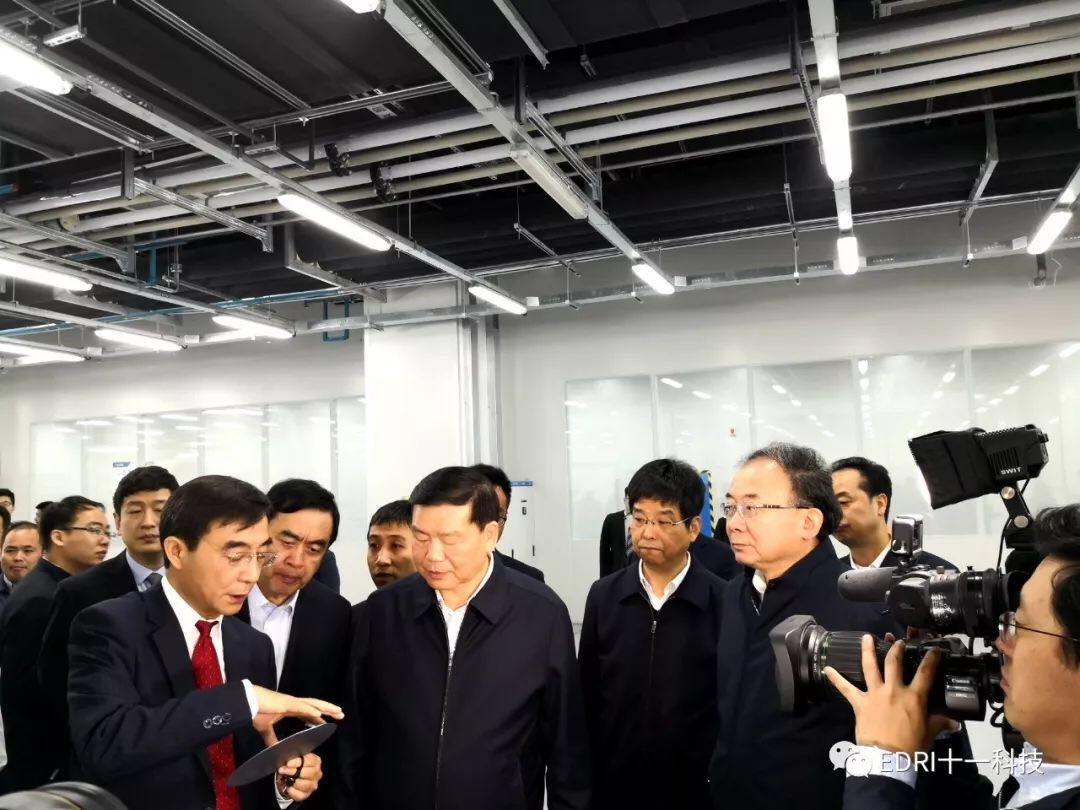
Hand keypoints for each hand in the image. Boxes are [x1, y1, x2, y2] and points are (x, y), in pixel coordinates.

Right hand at [251, 685, 342, 733]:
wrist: (247, 702)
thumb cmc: (256, 711)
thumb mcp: (266, 728)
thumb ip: (271, 738)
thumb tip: (274, 750)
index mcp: (290, 708)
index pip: (308, 712)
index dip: (318, 717)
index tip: (326, 722)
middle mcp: (294, 703)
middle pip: (316, 706)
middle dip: (329, 710)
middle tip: (341, 714)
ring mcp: (292, 702)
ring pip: (314, 704)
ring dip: (326, 708)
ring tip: (338, 711)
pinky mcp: (287, 703)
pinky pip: (302, 707)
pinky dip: (311, 710)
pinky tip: (320, 714)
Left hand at [276, 752, 321, 801]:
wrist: (289, 779)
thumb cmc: (290, 765)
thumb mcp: (288, 755)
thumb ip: (283, 748)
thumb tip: (271, 738)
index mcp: (315, 760)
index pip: (309, 760)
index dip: (298, 762)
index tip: (287, 762)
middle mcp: (317, 772)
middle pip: (308, 772)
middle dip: (293, 771)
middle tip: (282, 770)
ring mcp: (313, 784)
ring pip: (305, 784)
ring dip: (293, 782)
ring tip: (286, 779)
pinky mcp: (307, 794)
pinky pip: (300, 795)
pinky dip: (292, 792)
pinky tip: (288, 787)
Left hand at [823, 635, 940, 757]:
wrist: (887, 757)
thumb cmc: (910, 746)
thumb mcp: (929, 733)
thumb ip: (940, 723)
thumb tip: (955, 722)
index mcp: (914, 697)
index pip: (926, 673)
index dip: (931, 658)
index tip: (933, 648)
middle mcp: (893, 690)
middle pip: (894, 662)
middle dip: (896, 648)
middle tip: (897, 640)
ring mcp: (875, 694)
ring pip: (870, 667)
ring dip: (867, 651)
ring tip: (866, 637)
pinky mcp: (860, 702)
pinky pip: (846, 688)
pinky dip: (836, 678)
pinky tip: (827, 668)